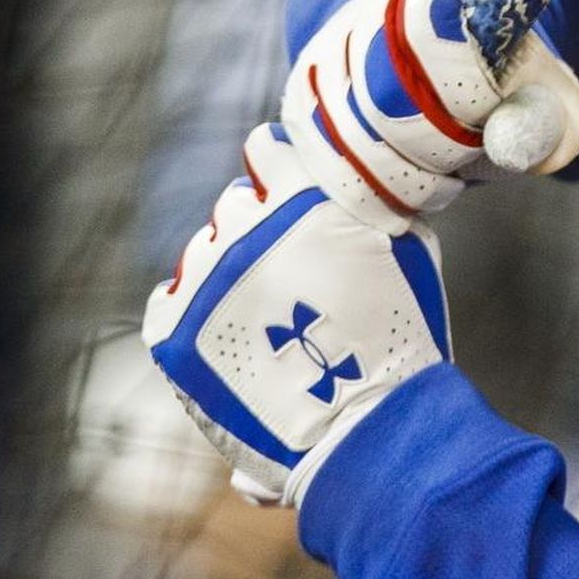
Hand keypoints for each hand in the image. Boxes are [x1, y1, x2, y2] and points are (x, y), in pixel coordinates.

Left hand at [143, 123, 453, 504]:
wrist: (367, 428)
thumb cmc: (402, 339)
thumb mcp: (408, 248)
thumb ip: (365, 206)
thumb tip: (347, 188)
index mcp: (303, 198)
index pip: (266, 150)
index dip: (285, 175)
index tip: (298, 200)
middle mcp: (244, 228)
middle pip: (235, 205)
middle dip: (262, 229)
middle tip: (295, 276)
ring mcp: (203, 280)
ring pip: (204, 251)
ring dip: (229, 271)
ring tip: (269, 318)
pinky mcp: (172, 329)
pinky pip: (171, 297)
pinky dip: (194, 309)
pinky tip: (233, 334)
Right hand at [281, 0, 578, 227]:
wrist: (430, 51)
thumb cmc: (496, 73)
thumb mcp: (542, 84)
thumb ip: (548, 117)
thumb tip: (513, 152)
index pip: (430, 41)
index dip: (467, 93)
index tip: (488, 108)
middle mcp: (360, 19)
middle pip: (387, 105)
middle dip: (443, 149)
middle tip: (470, 153)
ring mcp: (321, 64)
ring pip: (355, 146)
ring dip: (415, 181)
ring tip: (449, 176)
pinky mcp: (300, 108)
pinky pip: (331, 172)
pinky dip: (379, 197)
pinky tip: (412, 191)